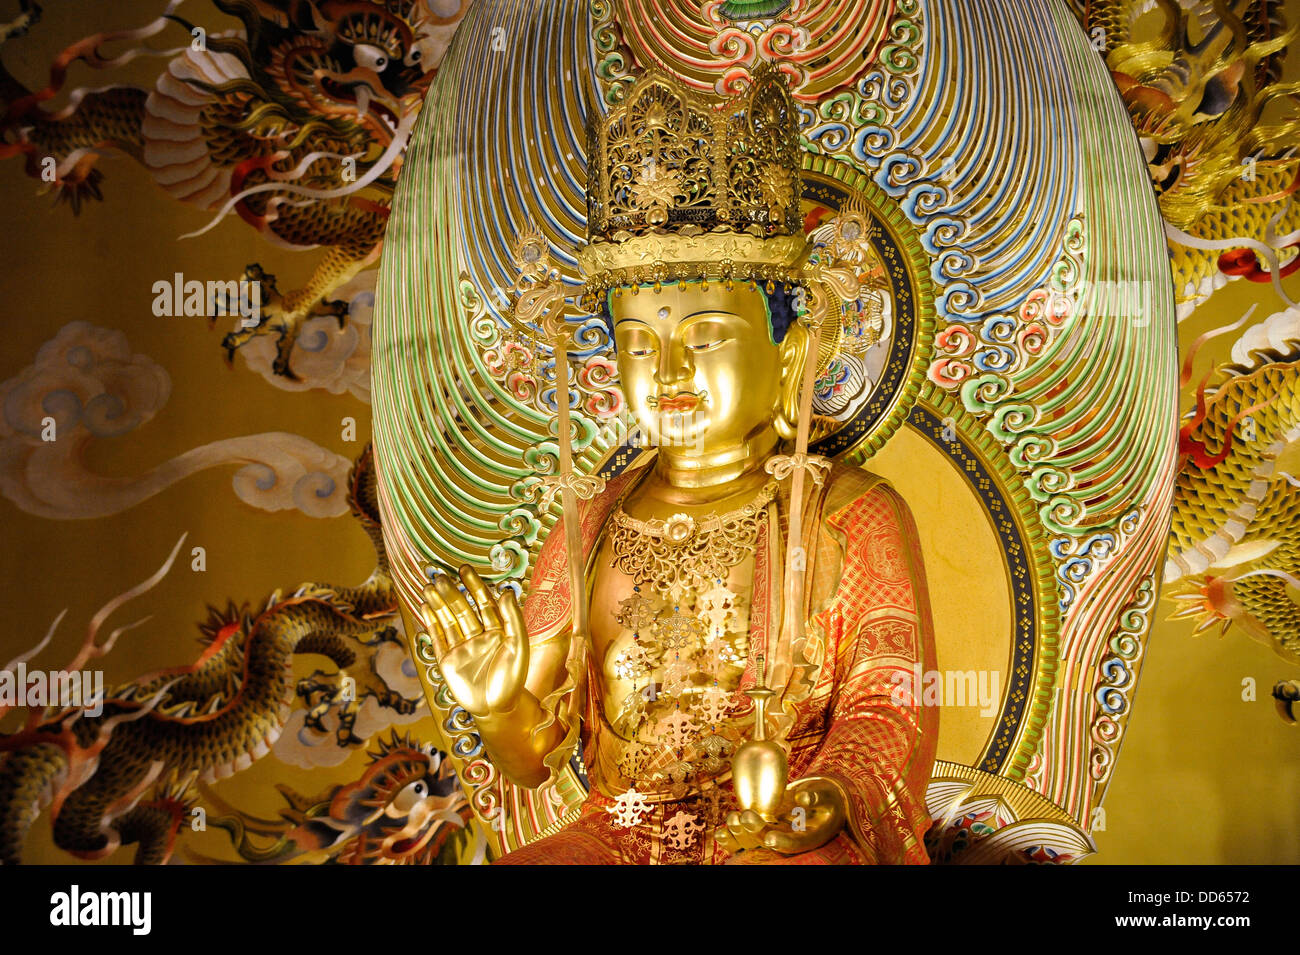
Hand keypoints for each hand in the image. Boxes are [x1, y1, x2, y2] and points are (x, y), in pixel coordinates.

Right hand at [420, 565, 527, 718]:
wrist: (498, 710)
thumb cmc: (512, 679)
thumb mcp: (518, 645)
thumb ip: (512, 619)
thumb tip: (506, 590)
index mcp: (497, 631)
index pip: (484, 603)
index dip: (474, 586)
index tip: (465, 569)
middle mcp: (478, 637)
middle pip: (462, 609)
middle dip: (451, 592)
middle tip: (439, 575)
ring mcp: (462, 648)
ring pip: (448, 621)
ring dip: (438, 603)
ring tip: (428, 586)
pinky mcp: (447, 662)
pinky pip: (438, 638)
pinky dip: (431, 623)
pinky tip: (425, 607)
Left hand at [716, 777, 845, 855]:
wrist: (823, 801)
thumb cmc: (828, 797)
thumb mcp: (827, 795)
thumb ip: (816, 797)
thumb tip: (802, 799)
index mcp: (810, 836)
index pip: (797, 843)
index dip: (783, 842)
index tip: (769, 838)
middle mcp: (791, 839)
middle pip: (772, 840)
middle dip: (756, 831)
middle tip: (745, 817)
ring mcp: (776, 835)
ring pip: (757, 841)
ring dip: (742, 833)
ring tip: (732, 819)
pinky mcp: (764, 828)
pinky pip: (747, 837)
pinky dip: (733, 838)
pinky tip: (721, 833)